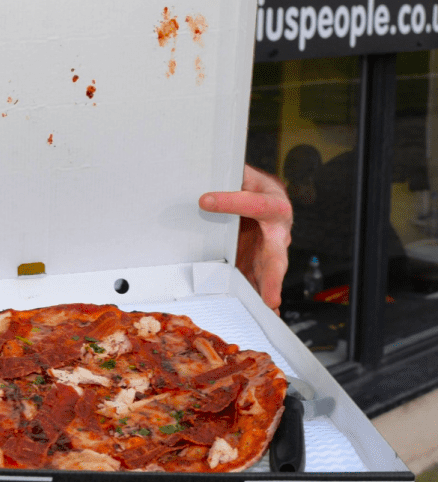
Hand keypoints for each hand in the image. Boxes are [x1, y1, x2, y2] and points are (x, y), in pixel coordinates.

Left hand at [199, 164, 291, 312]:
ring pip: (268, 276)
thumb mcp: (248, 175)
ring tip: (265, 312)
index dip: (230, 201)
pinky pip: (258, 282)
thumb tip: (209, 166)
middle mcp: (277, 234)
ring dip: (265, 295)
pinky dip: (258, 299)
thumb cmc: (258, 188)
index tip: (204, 200)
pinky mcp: (257, 264)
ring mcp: (269, 253)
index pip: (253, 204)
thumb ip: (234, 174)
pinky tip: (260, 314)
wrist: (268, 198)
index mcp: (274, 206)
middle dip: (272, 277)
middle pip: (276, 256)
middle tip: (270, 297)